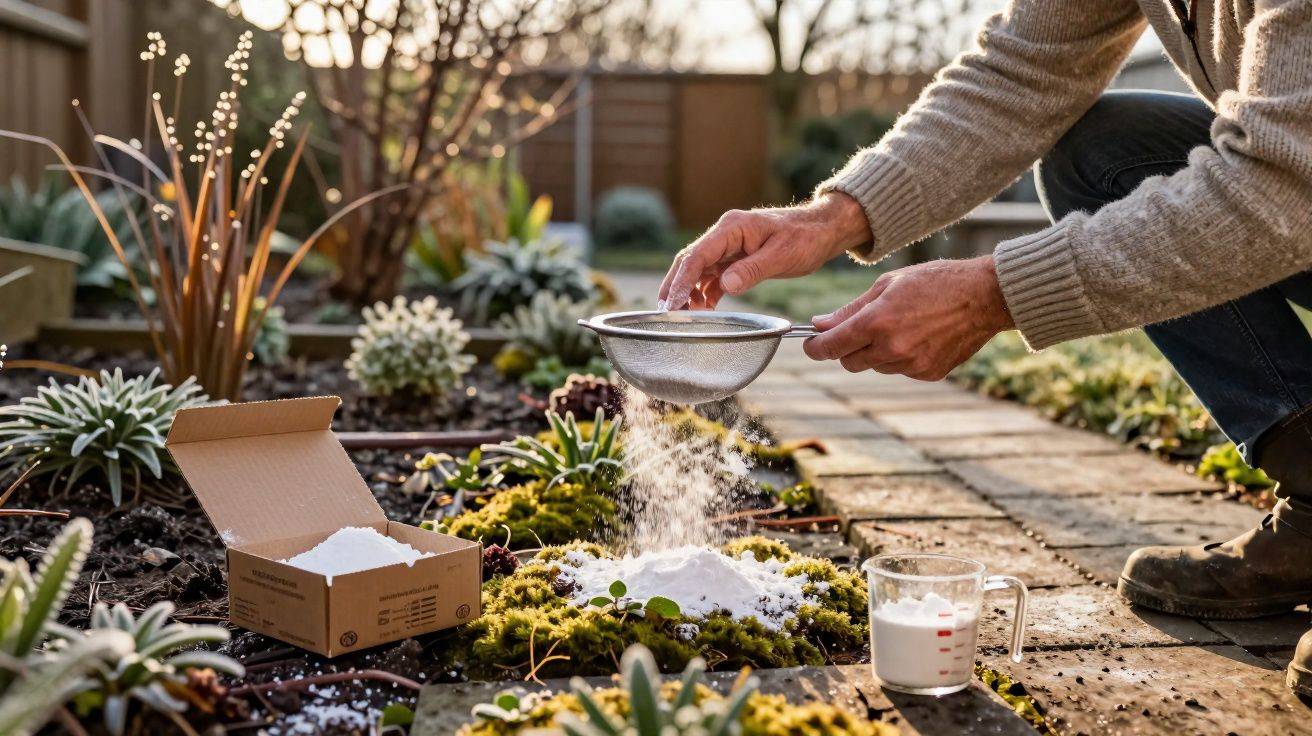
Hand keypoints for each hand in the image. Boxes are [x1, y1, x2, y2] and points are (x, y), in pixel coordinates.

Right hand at [658, 193, 870, 309]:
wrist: (821, 230)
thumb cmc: (805, 238)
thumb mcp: (782, 256)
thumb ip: (752, 270)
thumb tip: (724, 285)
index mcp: (732, 228)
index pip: (697, 256)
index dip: (681, 281)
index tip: (672, 305)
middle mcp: (725, 235)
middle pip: (690, 262)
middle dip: (675, 288)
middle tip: (666, 315)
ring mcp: (728, 247)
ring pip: (698, 271)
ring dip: (689, 294)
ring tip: (687, 318)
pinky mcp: (735, 259)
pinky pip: (712, 277)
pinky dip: (705, 294)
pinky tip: (704, 311)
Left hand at [802, 256, 1014, 380]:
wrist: (984, 296)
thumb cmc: (935, 281)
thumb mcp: (887, 285)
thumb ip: (850, 310)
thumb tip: (819, 325)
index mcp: (877, 322)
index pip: (831, 347)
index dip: (815, 347)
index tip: (811, 344)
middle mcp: (892, 348)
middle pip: (849, 361)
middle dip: (846, 348)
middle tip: (858, 328)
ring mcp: (911, 364)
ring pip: (876, 366)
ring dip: (876, 351)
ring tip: (900, 324)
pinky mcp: (928, 373)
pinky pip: (900, 369)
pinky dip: (900, 356)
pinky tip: (918, 335)